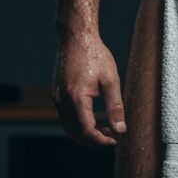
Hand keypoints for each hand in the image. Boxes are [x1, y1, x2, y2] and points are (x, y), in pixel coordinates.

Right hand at [52, 31, 126, 146]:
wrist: (76, 37)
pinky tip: (94, 117)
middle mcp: (61, 101)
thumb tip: (121, 129)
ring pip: (68, 126)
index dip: (101, 140)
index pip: (87, 131)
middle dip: (93, 140)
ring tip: (106, 129)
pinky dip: (78, 123)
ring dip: (85, 133)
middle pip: (75, 133)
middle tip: (112, 137)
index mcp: (75, 98)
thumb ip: (115, 106)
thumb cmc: (95, 55)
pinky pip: (65, 116)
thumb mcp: (110, 79)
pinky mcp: (56, 93)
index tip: (116, 140)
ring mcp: (56, 98)